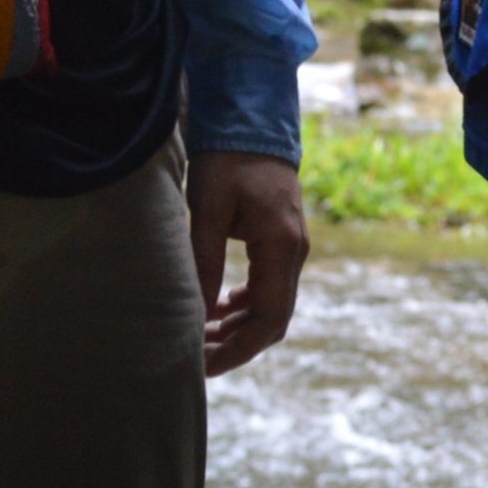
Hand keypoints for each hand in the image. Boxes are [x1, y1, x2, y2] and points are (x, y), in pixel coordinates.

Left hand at [190, 148, 309, 374]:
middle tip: (193, 358)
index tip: (203, 365)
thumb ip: (204, 262)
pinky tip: (215, 309)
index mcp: (280, 246)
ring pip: (271, 306)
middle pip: (273, 320)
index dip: (238, 350)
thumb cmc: (227, 160)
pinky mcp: (281, 242)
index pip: (269, 319)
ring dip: (237, 327)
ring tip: (197, 338)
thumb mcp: (208, 210)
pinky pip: (268, 287)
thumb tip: (196, 315)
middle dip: (235, 345)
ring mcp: (291, 247)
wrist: (252, 122)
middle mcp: (294, 252)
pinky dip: (243, 306)